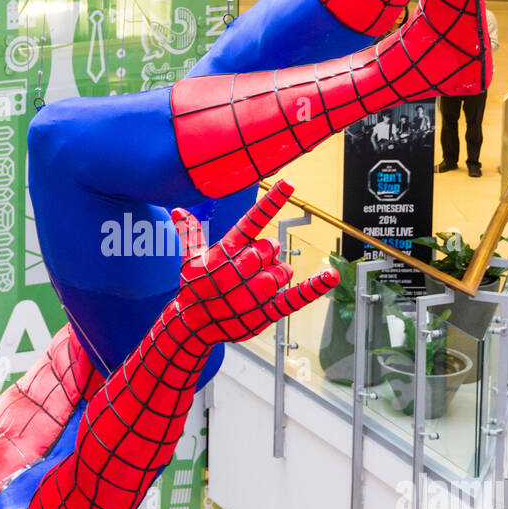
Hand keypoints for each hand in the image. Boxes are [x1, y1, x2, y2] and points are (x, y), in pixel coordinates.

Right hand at [171, 179, 338, 348]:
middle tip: (248, 268)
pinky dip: (315, 287)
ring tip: (255, 285)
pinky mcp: (266, 311)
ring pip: (283, 270)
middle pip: (271, 248)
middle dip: (265, 255)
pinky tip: (330, 276)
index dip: (271, 202)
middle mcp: (240, 269)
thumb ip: (190, 233)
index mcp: (225, 252)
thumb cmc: (194, 288)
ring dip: (275, 275)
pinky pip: (295, 297)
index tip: (289, 183)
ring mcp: (255, 291)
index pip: (251, 222)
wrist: (193, 325)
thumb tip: (177, 210)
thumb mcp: (190, 259)